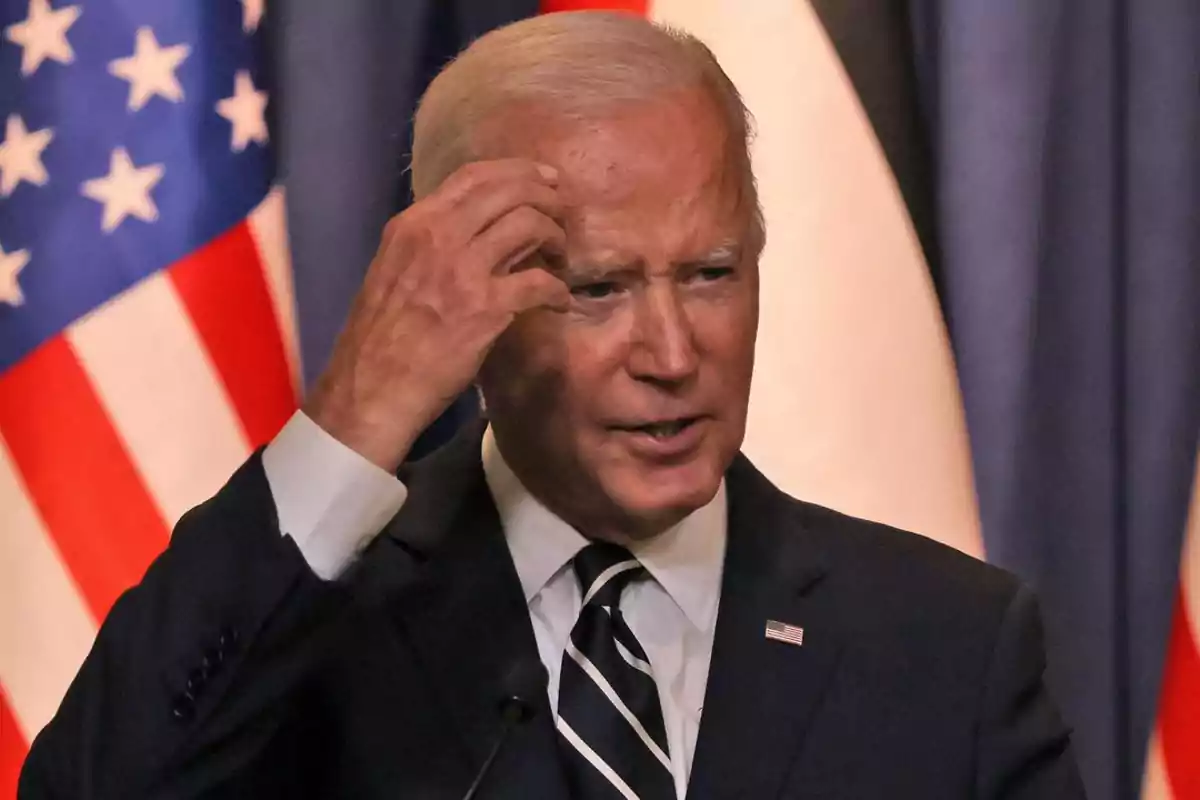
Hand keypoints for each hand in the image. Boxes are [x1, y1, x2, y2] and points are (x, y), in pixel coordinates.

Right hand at [304, 159, 568, 470]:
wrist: (371, 388)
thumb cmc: (380, 339)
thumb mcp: (394, 270)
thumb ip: (431, 244)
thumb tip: (479, 231)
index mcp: (413, 224)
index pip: (474, 176)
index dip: (518, 172)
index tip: (545, 180)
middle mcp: (438, 236)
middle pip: (509, 191)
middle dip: (547, 197)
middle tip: (564, 214)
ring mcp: (463, 270)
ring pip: (529, 224)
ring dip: (555, 237)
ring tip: (560, 256)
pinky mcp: (486, 308)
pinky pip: (539, 282)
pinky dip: (557, 290)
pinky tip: (559, 301)